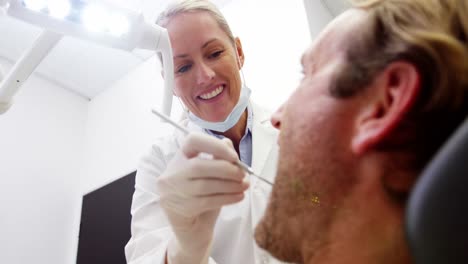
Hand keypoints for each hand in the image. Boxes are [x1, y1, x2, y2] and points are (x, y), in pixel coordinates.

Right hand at [157, 132, 248, 263]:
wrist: (193, 229)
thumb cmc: (204, 197)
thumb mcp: (211, 175)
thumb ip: (218, 158)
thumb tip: (228, 144)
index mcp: (180, 157)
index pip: (192, 141)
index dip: (214, 145)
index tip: (234, 156)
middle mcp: (172, 173)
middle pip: (199, 166)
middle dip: (226, 170)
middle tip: (243, 175)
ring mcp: (173, 192)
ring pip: (205, 185)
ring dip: (230, 185)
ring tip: (244, 186)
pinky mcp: (180, 209)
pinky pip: (208, 201)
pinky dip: (227, 198)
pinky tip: (239, 197)